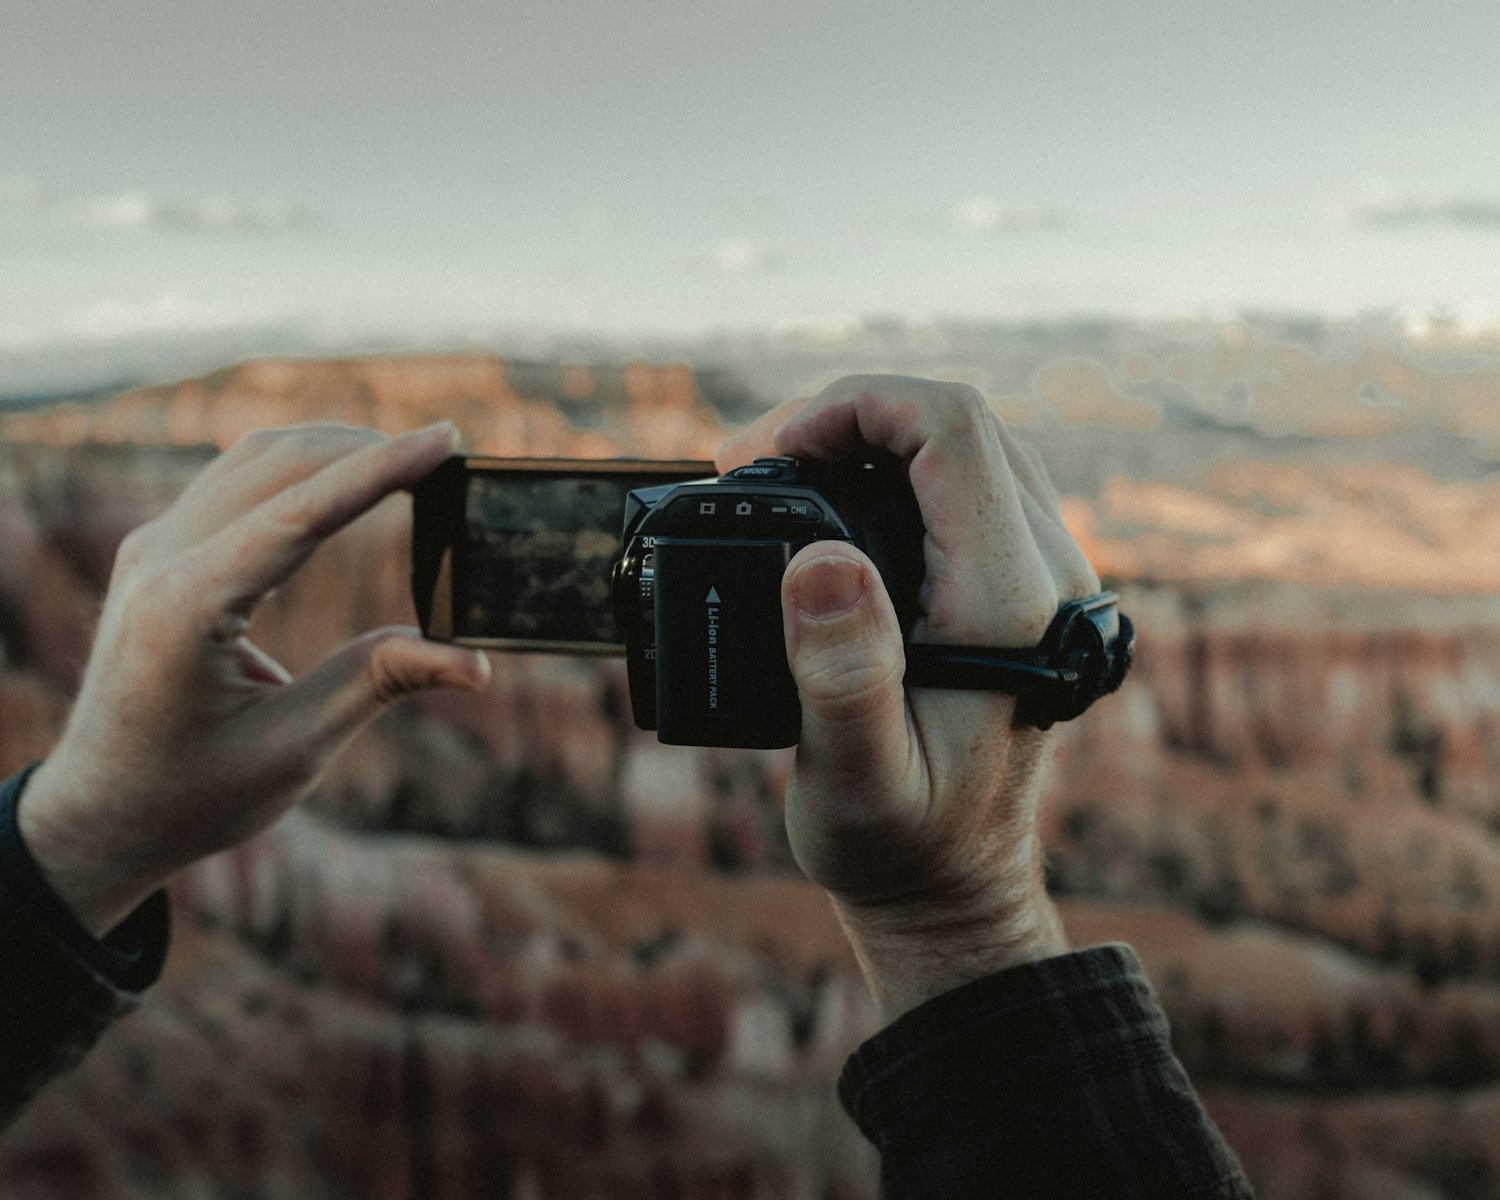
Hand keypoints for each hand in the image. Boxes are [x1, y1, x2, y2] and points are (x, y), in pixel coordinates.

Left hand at [18, 423, 490, 936]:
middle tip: (450, 455)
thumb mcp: (294, 749)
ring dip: (336, 450)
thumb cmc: (193, 795)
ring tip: (411, 461)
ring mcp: (152, 548)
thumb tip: (475, 662)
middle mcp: (159, 561)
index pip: (301, 511)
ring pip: (256, 459)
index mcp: (187, 608)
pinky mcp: (159, 551)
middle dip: (368, 450)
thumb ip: (379, 683)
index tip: (445, 440)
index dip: (381, 470)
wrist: (100, 814)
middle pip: (281, 466)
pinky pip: (236, 481)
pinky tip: (349, 479)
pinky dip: (302, 470)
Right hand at [717, 376, 1099, 1018]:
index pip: (951, 429)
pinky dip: (891, 471)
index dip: (851, 407)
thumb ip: (843, 672)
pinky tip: (827, 506)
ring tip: (775, 477)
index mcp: (1008, 601)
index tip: (764, 455)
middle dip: (843, 417)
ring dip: (866, 438)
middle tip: (744, 467)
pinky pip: (964, 485)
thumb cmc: (898, 844)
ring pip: (962, 446)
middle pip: (955, 423)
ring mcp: (1041, 576)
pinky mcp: (1020, 586)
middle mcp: (1045, 573)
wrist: (954, 887)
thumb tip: (820, 557)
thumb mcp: (854, 777)